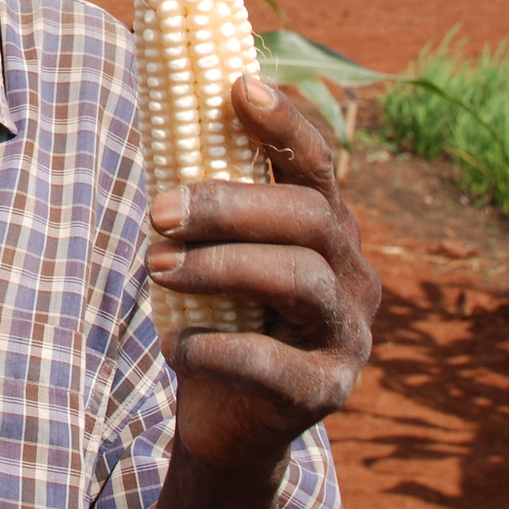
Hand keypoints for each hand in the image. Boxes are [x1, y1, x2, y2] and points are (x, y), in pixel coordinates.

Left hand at [145, 74, 378, 474]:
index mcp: (328, 228)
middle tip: (157, 212)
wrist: (223, 421)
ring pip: (297, 278)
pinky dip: (215, 347)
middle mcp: (352, 274)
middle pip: (307, 216)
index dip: (283, 123)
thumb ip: (206, 194)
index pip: (316, 163)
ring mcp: (348, 334)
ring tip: (156, 269)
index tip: (239, 87)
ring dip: (218, 266)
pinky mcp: (328, 390)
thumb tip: (164, 102)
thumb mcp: (210, 251)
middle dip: (227, 206)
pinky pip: (275, 362)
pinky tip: (175, 344)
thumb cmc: (213, 317)